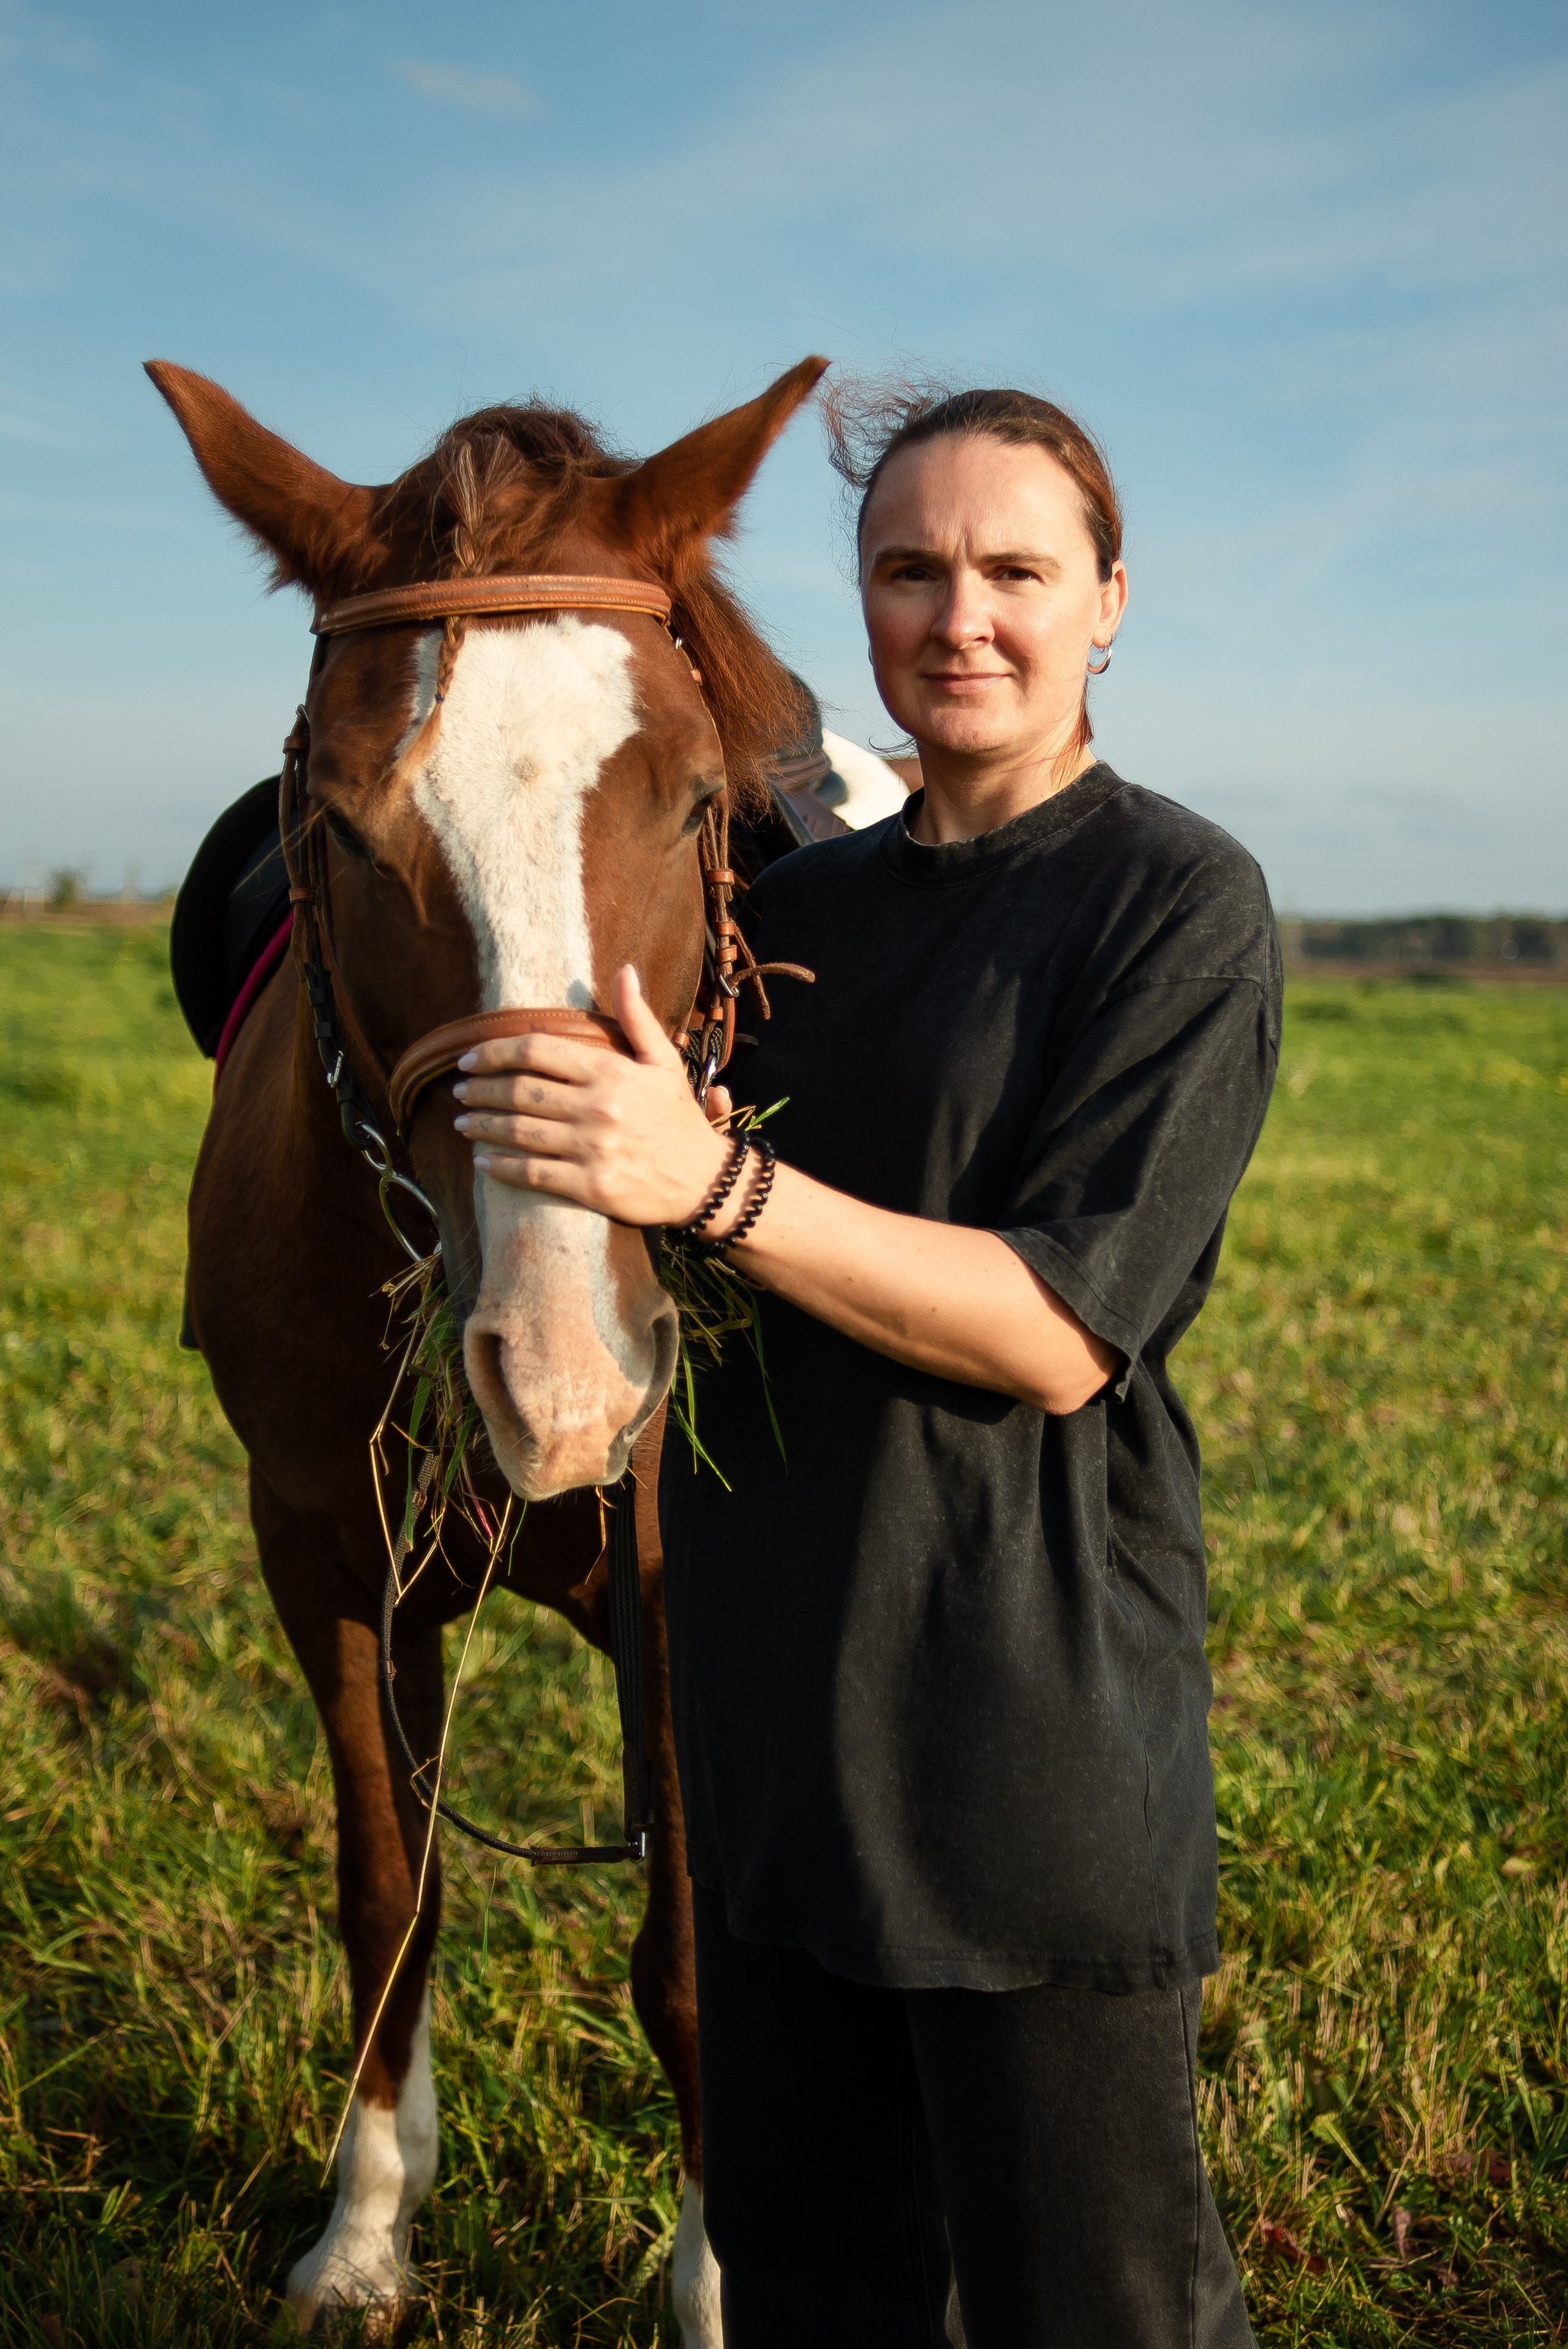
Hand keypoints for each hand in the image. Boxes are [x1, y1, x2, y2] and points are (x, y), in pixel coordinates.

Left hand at [452, 965, 731, 1225]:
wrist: (705, 1180)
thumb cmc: (678, 1119)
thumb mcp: (664, 1063)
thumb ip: (638, 1017)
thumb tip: (624, 970)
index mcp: (611, 1071)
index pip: (537, 1050)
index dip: (495, 1052)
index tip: (468, 1058)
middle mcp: (598, 1107)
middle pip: (521, 1091)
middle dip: (480, 1089)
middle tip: (458, 1090)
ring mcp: (593, 1148)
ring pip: (520, 1132)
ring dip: (482, 1126)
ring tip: (462, 1122)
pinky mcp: (591, 1186)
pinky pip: (533, 1174)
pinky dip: (501, 1168)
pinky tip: (482, 1162)